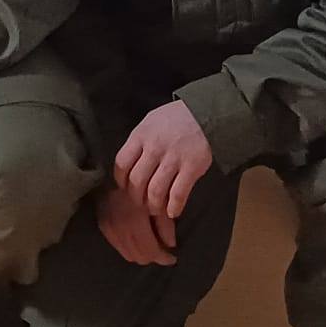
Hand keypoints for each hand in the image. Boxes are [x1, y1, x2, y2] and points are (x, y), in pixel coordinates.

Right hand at [95, 183, 177, 266]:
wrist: (114, 173)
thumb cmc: (141, 184)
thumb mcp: (158, 200)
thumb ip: (165, 224)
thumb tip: (171, 244)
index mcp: (135, 219)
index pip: (151, 251)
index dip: (164, 258)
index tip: (172, 257)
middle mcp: (120, 226)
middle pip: (140, 256)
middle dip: (153, 257)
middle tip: (162, 252)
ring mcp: (109, 226)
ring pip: (128, 254)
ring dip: (141, 254)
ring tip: (151, 247)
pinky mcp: (103, 225)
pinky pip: (118, 246)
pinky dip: (129, 248)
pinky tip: (137, 240)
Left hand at [114, 99, 212, 218]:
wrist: (204, 114)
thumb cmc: (174, 119)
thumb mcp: (149, 122)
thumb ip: (138, 142)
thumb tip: (128, 163)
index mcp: (140, 136)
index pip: (121, 163)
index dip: (121, 180)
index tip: (125, 187)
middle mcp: (154, 148)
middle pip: (137, 181)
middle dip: (136, 197)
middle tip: (140, 203)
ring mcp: (173, 159)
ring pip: (155, 191)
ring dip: (153, 206)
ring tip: (155, 209)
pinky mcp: (191, 168)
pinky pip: (178, 194)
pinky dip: (174, 207)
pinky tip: (172, 212)